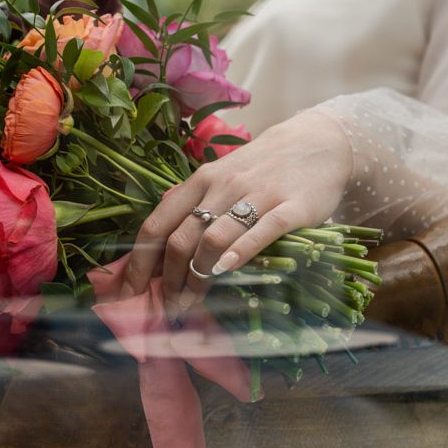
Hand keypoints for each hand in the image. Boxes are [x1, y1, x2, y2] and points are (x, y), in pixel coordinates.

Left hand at [121, 110, 352, 317]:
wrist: (317, 142)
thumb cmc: (263, 165)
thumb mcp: (221, 174)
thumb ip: (192, 200)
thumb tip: (159, 231)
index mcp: (201, 181)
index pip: (157, 224)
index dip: (138, 263)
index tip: (129, 293)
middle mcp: (223, 187)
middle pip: (182, 238)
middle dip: (170, 279)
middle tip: (171, 305)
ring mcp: (257, 196)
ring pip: (214, 239)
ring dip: (198, 276)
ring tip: (193, 301)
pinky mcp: (291, 207)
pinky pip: (261, 232)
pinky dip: (240, 253)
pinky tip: (226, 270)